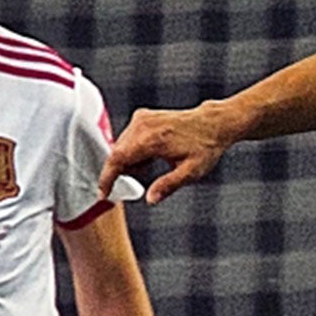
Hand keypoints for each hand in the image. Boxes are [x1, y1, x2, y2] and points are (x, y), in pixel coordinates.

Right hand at [99, 103, 236, 205]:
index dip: (107, 177)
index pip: (118, 159)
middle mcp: (144, 125)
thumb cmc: (204, 147)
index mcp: (153, 138)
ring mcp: (142, 118)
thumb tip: (150, 199)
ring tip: (154, 163)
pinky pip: (127, 139)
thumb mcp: (191, 172)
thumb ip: (168, 186)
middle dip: (122, 171)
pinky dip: (134, 151)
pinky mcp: (143, 116)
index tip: (103, 193)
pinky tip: (152, 155)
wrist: (213, 124)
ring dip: (130, 161)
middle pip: (117, 154)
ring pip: (121, 147)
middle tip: (144, 175)